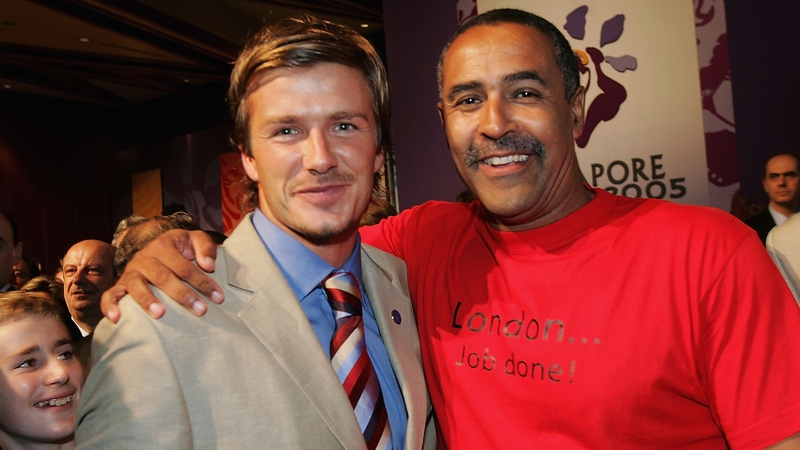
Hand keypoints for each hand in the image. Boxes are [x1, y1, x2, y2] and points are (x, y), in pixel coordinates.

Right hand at [101, 229, 223, 322]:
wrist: (158, 249)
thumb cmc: (181, 249)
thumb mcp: (195, 240)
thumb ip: (205, 247)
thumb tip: (208, 265)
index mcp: (164, 245)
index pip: (185, 266)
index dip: (203, 282)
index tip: (218, 297)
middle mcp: (145, 257)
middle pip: (163, 277)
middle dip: (183, 294)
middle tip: (200, 310)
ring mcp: (131, 271)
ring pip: (136, 285)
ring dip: (147, 299)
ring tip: (160, 314)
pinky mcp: (120, 285)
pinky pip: (110, 295)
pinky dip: (110, 306)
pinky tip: (117, 319)